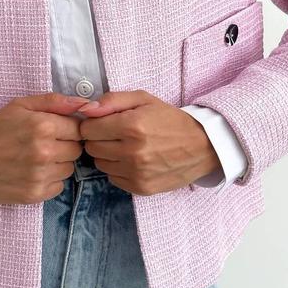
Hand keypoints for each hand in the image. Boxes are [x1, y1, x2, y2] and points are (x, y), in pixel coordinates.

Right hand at [0, 93, 87, 204]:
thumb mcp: (21, 105)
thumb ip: (56, 102)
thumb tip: (87, 104)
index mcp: (43, 126)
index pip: (78, 129)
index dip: (67, 128)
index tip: (54, 130)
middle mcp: (44, 152)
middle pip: (76, 150)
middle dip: (64, 145)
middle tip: (42, 143)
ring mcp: (40, 175)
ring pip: (69, 169)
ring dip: (58, 163)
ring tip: (35, 158)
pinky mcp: (35, 194)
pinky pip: (58, 186)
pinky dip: (49, 180)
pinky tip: (32, 172)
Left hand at [76, 90, 222, 194]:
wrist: (202, 146)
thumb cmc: (169, 119)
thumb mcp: (143, 99)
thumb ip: (111, 100)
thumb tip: (85, 109)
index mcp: (131, 126)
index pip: (87, 129)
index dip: (93, 123)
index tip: (103, 122)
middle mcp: (132, 152)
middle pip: (91, 147)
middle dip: (99, 139)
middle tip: (115, 134)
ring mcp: (136, 172)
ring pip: (100, 164)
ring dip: (107, 154)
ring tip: (126, 146)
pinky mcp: (141, 187)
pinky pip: (112, 178)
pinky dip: (118, 169)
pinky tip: (133, 160)